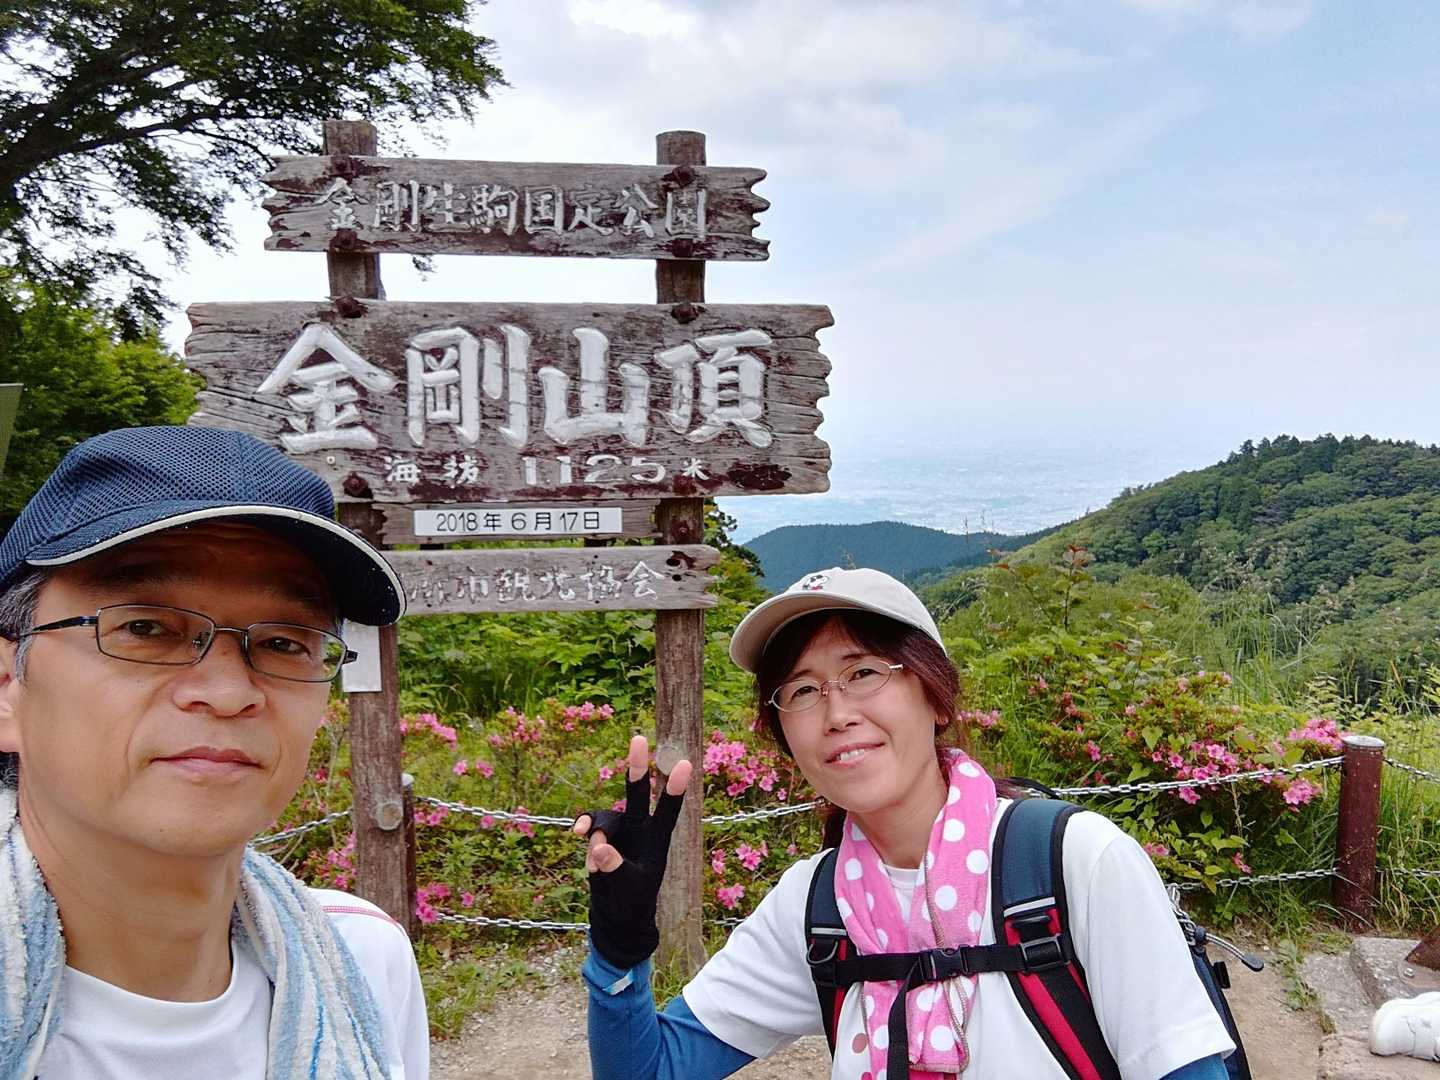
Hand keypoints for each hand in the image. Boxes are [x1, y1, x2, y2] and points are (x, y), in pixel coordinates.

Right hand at [573, 734, 692, 968]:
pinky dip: (584, 829)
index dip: (676, 789)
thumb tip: (598, 845)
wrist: (616, 913)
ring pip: (606, 816)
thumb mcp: (629, 887)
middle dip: (637, 766)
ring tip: (595, 856)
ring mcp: (619, 830)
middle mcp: (639, 827)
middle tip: (639, 738)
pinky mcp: (599, 835)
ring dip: (597, 830)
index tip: (687, 763)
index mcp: (657, 838)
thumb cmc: (633, 900)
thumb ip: (614, 868)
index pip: (670, 810)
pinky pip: (589, 824)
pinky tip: (578, 837)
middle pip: (638, 793)